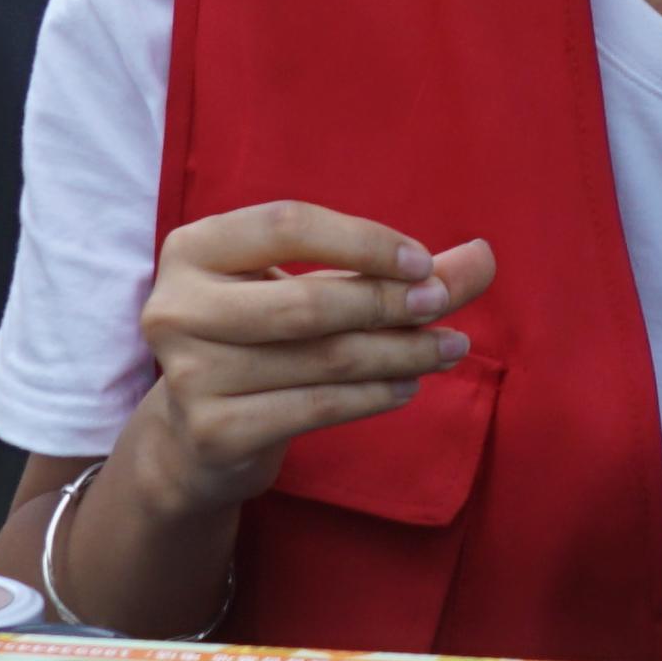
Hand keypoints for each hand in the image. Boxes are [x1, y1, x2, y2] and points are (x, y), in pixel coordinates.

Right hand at [129, 202, 494, 502]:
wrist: (197, 436)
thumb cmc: (264, 339)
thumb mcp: (315, 289)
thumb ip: (395, 271)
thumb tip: (485, 256)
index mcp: (194, 248)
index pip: (287, 224)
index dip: (363, 241)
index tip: (422, 263)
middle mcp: (176, 307)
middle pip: (307, 302)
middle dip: (388, 304)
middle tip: (443, 307)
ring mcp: (188, 375)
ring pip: (321, 359)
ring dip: (398, 354)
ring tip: (447, 349)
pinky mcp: (212, 432)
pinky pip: (315, 407)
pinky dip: (373, 396)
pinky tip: (407, 387)